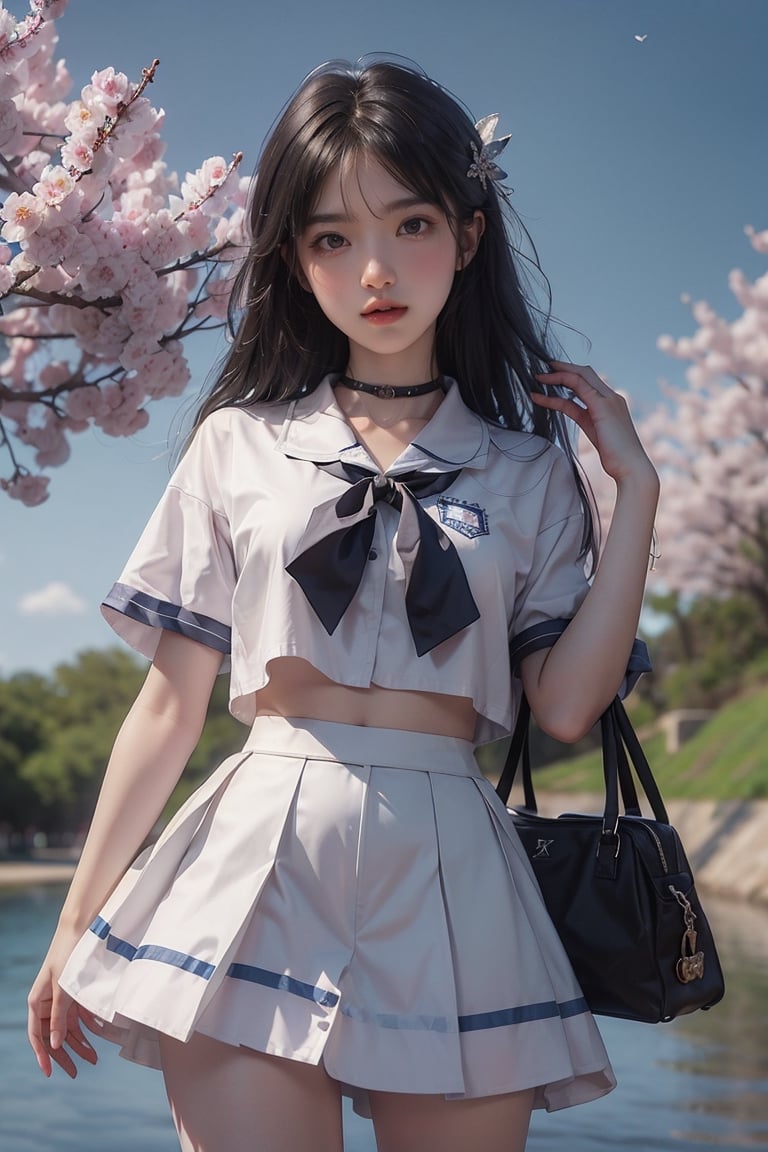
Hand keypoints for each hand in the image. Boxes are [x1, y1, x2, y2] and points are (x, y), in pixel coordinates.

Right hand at [28, 935, 99, 1078]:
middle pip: (54, 1035)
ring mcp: (61, 997)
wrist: (82, 928)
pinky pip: (80, 1015)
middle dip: (65, 1055)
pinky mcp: (75, 992)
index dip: (43, 1056)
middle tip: (76, 1072)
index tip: (50, 1073)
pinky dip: (89, 1025)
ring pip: (68, 1027)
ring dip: (80, 1043)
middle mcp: (47, 1002)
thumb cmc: (68, 955)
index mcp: (37, 1001)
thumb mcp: (63, 987)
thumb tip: (55, 1045)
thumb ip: (60, 1016)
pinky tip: (100, 1034)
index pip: (37, 1036)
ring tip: (93, 1059)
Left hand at [532, 362, 656, 484]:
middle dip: (564, 368)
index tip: (552, 375)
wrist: (631, 468)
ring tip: (538, 377)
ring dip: (557, 374)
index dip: (570, 375)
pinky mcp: (602, 406)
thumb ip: (583, 416)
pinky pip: (577, 387)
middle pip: (585, 373)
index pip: (589, 382)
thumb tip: (569, 408)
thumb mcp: (594, 431)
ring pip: (580, 375)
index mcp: (611, 403)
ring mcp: (608, 400)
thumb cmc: (616, 457)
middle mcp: (611, 397)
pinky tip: (540, 393)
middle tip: (543, 368)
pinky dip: (557, 387)